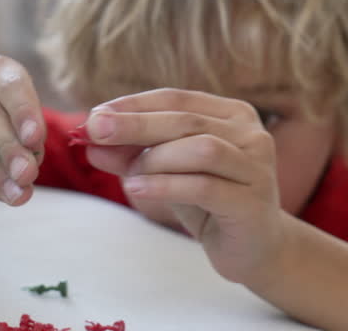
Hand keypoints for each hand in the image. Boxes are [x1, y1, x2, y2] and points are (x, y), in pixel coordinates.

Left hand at [83, 88, 286, 284]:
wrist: (255, 249)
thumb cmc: (209, 203)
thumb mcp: (167, 173)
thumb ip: (134, 154)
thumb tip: (91, 142)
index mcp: (232, 115)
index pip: (176, 98)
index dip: (134, 105)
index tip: (95, 116)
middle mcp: (252, 134)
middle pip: (186, 120)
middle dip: (135, 124)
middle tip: (95, 131)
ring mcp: (256, 168)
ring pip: (200, 149)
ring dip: (155, 158)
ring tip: (128, 174)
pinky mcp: (252, 202)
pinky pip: (203, 187)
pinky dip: (164, 185)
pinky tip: (137, 189)